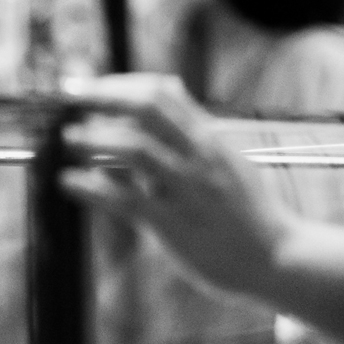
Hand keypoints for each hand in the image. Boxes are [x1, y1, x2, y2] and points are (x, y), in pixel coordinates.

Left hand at [58, 74, 291, 299]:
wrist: (275, 258)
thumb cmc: (245, 213)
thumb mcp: (223, 161)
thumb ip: (188, 135)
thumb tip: (159, 101)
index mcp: (210, 138)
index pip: (163, 91)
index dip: (121, 84)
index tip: (90, 87)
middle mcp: (199, 155)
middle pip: (148, 106)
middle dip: (104, 96)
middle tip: (69, 97)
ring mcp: (187, 188)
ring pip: (135, 148)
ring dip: (95, 139)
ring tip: (68, 138)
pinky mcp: (173, 224)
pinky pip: (126, 200)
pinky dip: (91, 188)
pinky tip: (68, 182)